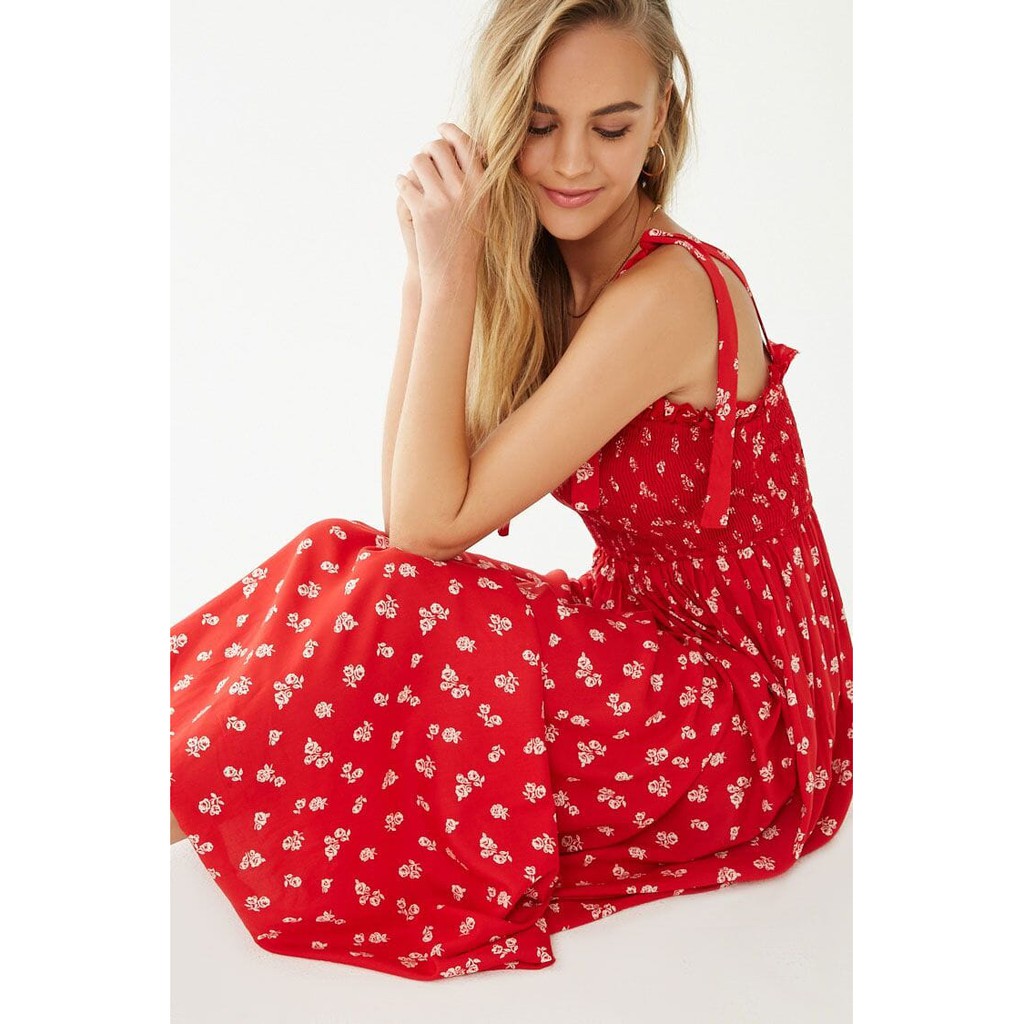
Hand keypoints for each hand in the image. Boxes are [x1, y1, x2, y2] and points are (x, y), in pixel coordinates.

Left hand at [395, 122, 488, 290]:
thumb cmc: (468, 243)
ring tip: (415, 177)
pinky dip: (402, 183)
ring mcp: (442, 199)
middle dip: (428, 149)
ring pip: (419, 160)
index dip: (450, 131)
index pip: (465, 144)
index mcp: (482, 186)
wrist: (453, 275)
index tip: (440, 127)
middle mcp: (463, 189)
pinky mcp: (422, 210)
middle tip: (425, 159)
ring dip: (414, 166)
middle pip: (438, 147)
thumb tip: (469, 149)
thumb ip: (477, 181)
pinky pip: (404, 181)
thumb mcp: (483, 211)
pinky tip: (405, 190)